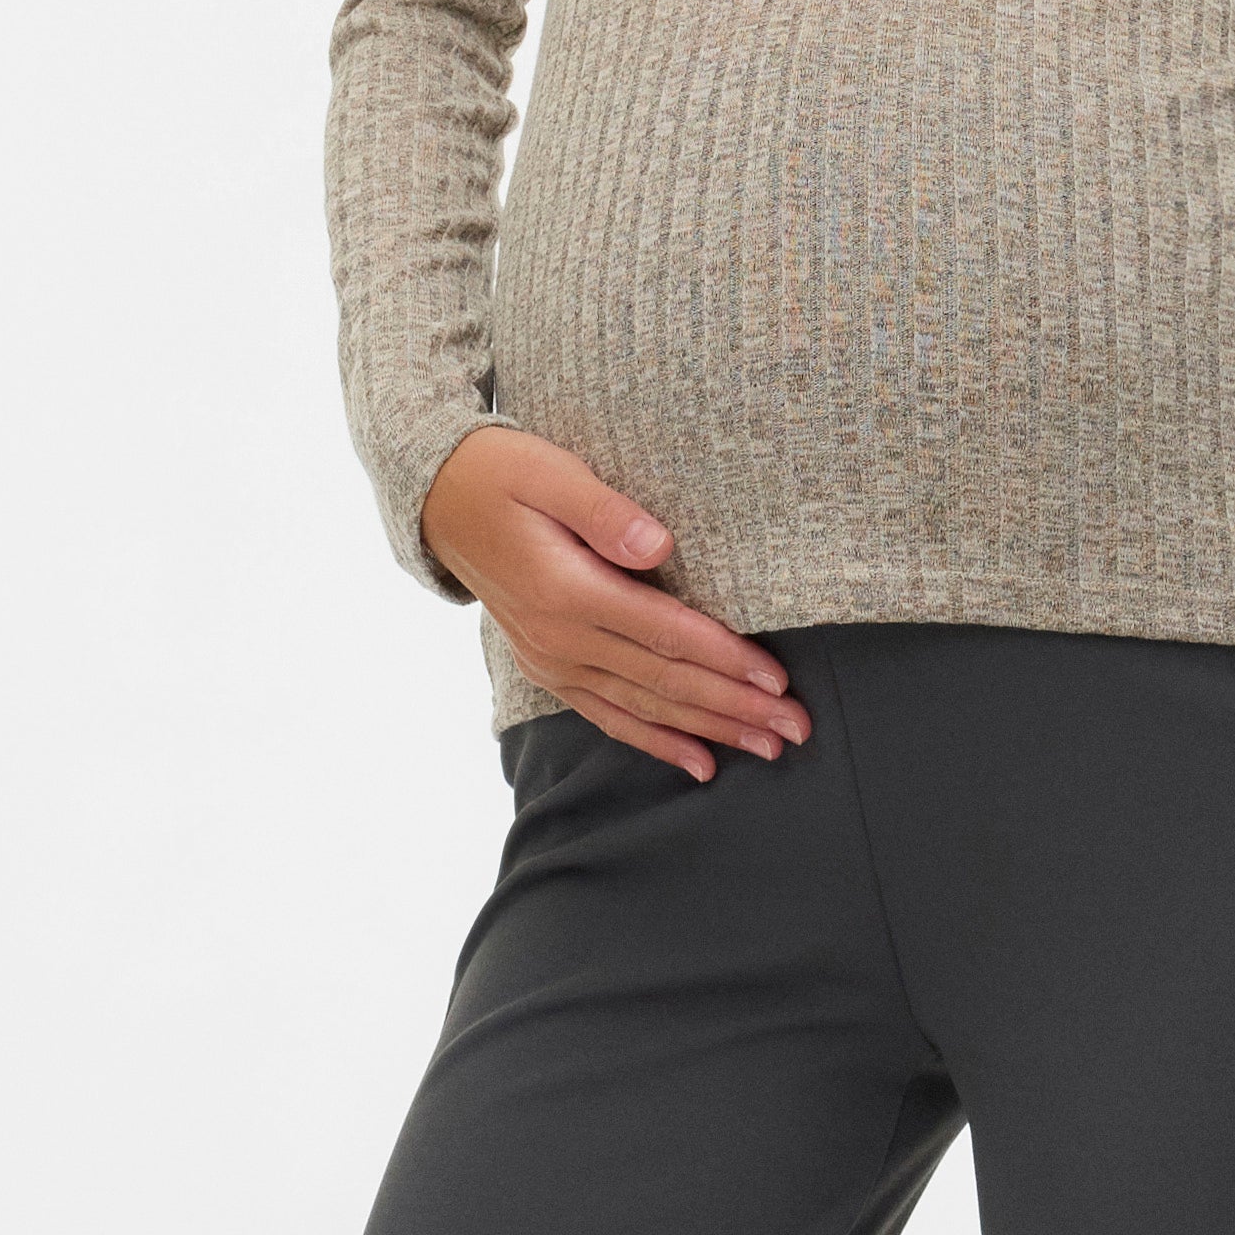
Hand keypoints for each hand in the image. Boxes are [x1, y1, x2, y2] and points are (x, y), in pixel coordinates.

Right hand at [418, 428, 807, 778]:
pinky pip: (608, 716)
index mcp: (566, 591)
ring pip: (644, 708)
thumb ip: (604, 510)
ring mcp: (552, 660)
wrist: (437, 501)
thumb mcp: (549, 472)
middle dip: (735, 708)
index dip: (724, 659)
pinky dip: (656, 742)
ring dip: (710, 731)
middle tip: (797, 728)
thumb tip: (659, 546)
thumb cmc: (501, 473)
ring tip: (768, 748)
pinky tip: (700, 763)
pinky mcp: (548, 668)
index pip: (664, 633)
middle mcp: (560, 639)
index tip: (776, 679)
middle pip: (664, 681)